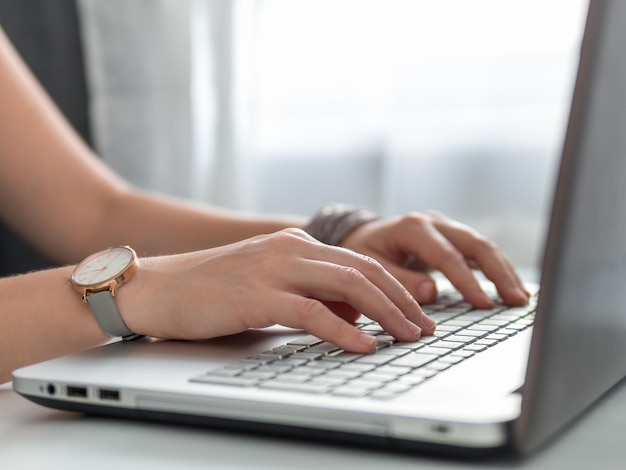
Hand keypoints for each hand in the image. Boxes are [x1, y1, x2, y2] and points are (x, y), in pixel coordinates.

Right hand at [120, 229, 435, 352]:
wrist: (159, 288)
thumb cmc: (214, 291)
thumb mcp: (271, 286)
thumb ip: (312, 294)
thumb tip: (354, 316)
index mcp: (297, 244)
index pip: (360, 261)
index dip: (396, 287)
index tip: (420, 310)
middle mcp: (292, 248)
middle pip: (364, 271)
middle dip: (402, 301)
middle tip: (426, 327)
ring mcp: (274, 268)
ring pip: (347, 285)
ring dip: (385, 314)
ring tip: (409, 337)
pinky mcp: (257, 294)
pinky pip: (312, 312)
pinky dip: (344, 330)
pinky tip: (364, 346)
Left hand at [340, 211, 528, 307]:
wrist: (361, 236)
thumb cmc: (363, 252)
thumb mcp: (369, 266)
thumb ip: (398, 279)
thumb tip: (430, 292)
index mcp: (413, 227)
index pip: (447, 256)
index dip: (467, 281)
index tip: (484, 304)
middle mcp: (433, 222)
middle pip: (475, 244)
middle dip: (499, 273)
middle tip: (516, 300)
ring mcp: (445, 227)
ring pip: (482, 246)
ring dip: (504, 271)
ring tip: (521, 297)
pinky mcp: (451, 237)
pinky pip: (478, 252)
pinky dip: (496, 268)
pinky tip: (511, 286)